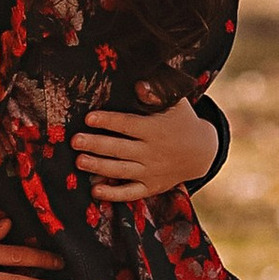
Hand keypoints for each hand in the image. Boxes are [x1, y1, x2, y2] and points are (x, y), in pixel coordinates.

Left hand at [75, 95, 216, 201]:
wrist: (202, 152)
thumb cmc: (182, 122)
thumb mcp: (176, 104)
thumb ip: (156, 94)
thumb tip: (138, 85)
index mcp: (155, 130)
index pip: (127, 125)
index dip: (108, 121)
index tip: (89, 118)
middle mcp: (152, 152)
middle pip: (120, 149)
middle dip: (96, 145)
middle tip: (75, 141)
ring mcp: (151, 172)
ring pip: (121, 170)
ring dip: (99, 167)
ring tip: (79, 161)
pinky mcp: (151, 187)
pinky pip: (131, 192)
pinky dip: (114, 194)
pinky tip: (95, 190)